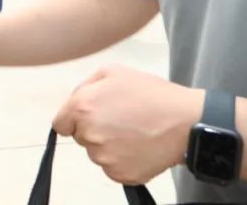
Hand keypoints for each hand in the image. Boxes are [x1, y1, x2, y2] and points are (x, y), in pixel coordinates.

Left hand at [53, 65, 202, 185]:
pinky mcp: (120, 175)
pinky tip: (138, 147)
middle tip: (120, 120)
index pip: (61, 124)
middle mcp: (89, 135)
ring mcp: (104, 158)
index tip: (90, 117)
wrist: (185, 122)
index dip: (74, 119)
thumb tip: (74, 101)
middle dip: (94, 129)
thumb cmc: (150, 94)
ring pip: (97, 154)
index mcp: (82, 108)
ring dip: (108, 146)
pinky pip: (112, 169)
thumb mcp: (113, 72)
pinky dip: (122, 161)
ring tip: (133, 132)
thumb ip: (85, 86)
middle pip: (80, 138)